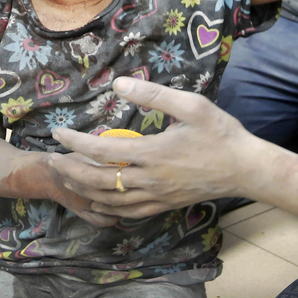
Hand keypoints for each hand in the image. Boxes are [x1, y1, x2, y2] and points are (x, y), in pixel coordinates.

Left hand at [49, 78, 260, 217]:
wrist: (244, 169)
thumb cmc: (220, 134)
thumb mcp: (192, 105)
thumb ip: (154, 94)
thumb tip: (119, 84)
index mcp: (152, 153)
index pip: (101, 151)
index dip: (75, 142)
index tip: (59, 133)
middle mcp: (149, 180)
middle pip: (97, 181)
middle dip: (70, 170)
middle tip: (53, 159)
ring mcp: (156, 197)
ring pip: (109, 201)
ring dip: (83, 190)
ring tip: (68, 177)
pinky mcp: (164, 206)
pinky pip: (127, 214)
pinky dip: (106, 209)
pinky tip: (97, 203)